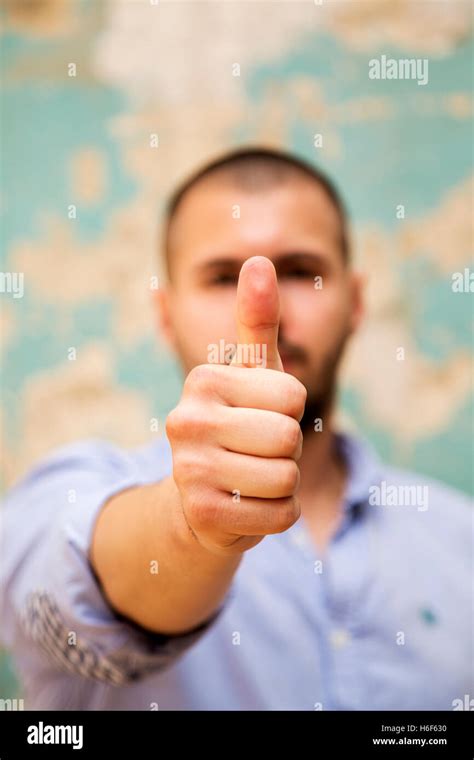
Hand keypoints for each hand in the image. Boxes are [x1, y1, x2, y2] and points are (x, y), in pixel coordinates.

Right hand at [166, 256, 306, 555]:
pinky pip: (278, 516)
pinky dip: (276, 516)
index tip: (261, 416)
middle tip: (257, 451)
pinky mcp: (201, 515)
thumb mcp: (252, 374)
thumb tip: (260, 259)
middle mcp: (186, 422)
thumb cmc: (239, 424)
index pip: (293, 396)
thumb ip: (258, 321)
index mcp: (203, 381)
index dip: (291, 410)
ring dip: (283, 484)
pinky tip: (247, 505)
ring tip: (252, 477)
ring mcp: (189, 471)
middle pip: (287, 437)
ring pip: (285, 478)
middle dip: (286, 449)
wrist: (202, 496)